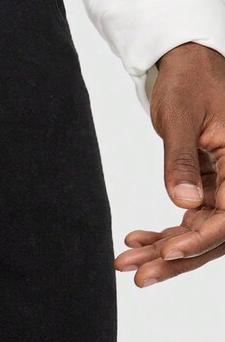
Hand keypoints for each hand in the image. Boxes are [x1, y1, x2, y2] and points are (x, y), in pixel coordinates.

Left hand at [115, 42, 224, 286]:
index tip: (169, 251)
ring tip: (126, 264)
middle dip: (177, 257)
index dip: (202, 239)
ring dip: (163, 251)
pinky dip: (162, 233)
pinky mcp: (207, 187)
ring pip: (199, 231)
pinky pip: (188, 220)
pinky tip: (134, 242)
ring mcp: (224, 186)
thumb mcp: (180, 117)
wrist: (186, 65)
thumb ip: (181, 161)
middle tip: (139, 276)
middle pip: (215, 232)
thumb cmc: (190, 81)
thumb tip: (184, 204)